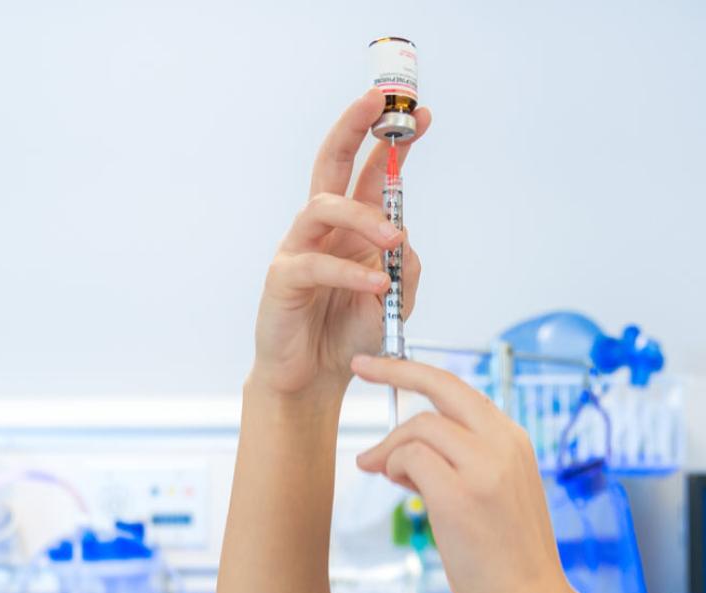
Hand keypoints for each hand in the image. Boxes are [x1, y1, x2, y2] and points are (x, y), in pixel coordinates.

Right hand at [251, 91, 433, 399]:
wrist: (315, 377)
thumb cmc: (352, 331)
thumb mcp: (394, 300)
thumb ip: (404, 268)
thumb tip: (404, 240)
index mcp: (354, 225)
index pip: (372, 172)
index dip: (393, 142)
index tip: (421, 114)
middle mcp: (324, 226)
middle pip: (333, 161)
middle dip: (355, 126)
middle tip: (379, 102)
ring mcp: (300, 246)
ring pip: (324, 206)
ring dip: (363, 218)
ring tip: (393, 240)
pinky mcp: (284, 278)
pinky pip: (316, 264)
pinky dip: (349, 274)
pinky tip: (375, 287)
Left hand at [349, 354, 571, 592]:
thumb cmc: (508, 556)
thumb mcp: (497, 492)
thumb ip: (466, 462)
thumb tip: (409, 449)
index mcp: (513, 440)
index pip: (460, 388)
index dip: (417, 371)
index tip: (382, 363)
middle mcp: (503, 444)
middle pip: (440, 386)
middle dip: (394, 370)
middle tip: (359, 368)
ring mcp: (485, 467)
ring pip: (419, 426)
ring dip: (391, 448)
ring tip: (387, 475)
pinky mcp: (461, 495)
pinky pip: (411, 458)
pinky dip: (395, 467)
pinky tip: (397, 484)